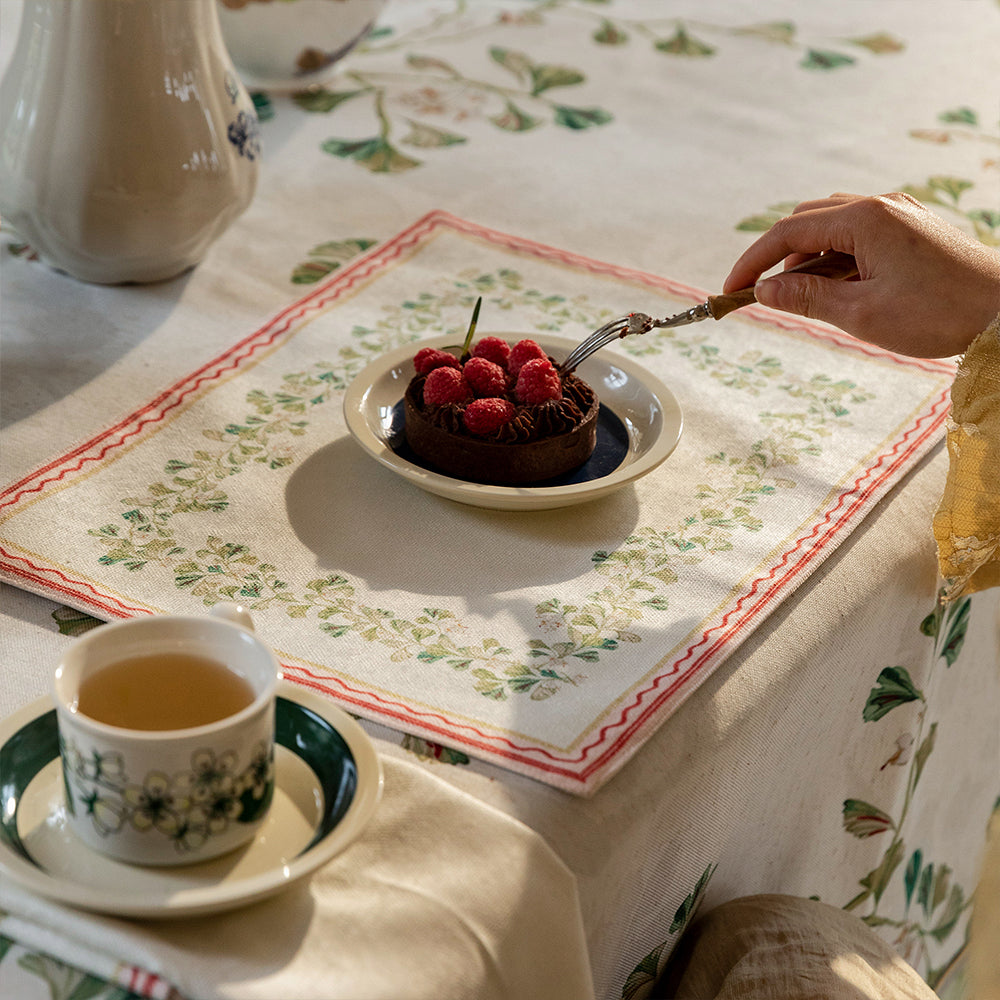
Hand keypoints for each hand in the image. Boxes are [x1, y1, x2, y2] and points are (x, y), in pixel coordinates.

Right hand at [723, 192, 999, 357]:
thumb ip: (806, 297)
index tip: (730, 290)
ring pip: (831, 227)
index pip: (788, 232)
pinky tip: (835, 289)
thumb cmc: (937, 313)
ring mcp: (898, 215)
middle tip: (759, 295)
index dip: (752, 261)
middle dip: (776, 257)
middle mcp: (880, 207)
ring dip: (806, 260)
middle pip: (807, 221)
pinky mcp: (909, 230)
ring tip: (800, 299)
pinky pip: (857, 236)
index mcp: (865, 219)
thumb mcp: (861, 313)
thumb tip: (764, 290)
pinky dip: (834, 259)